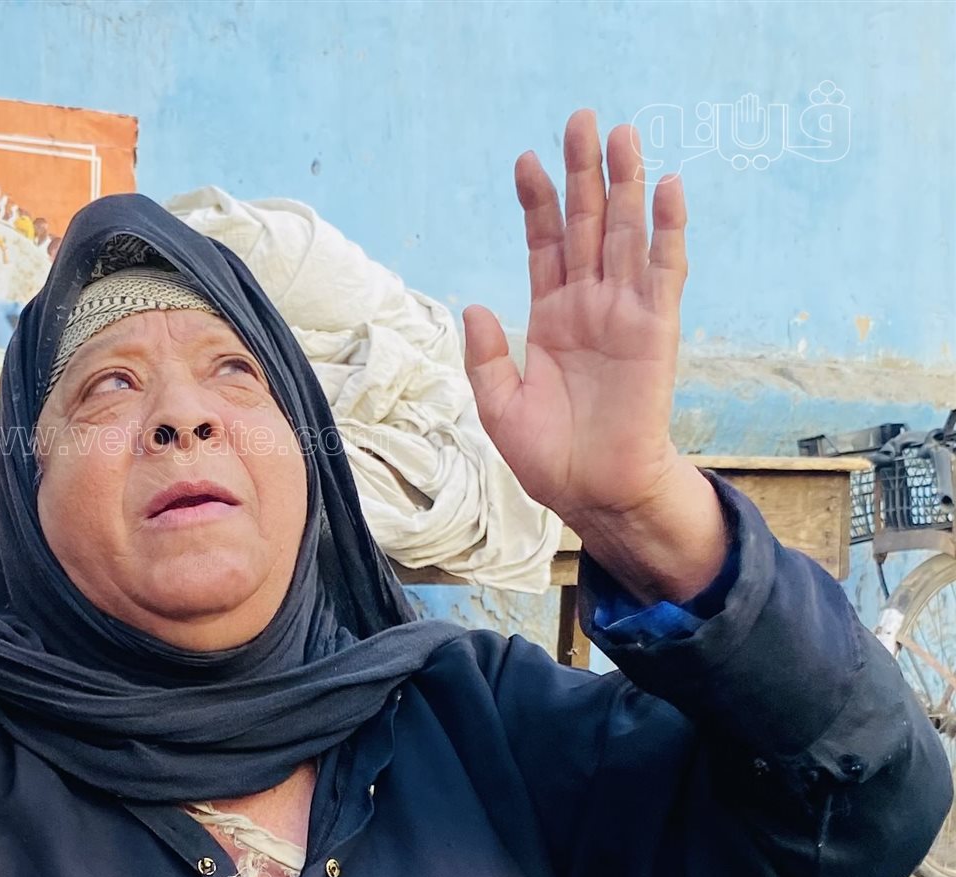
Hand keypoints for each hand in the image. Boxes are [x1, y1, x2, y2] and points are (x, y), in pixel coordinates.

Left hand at [463, 110, 725, 599]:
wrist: (593, 493)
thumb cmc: (548, 455)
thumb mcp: (497, 404)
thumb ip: (484, 355)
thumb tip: (473, 306)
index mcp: (551, 316)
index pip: (545, 243)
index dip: (537, 202)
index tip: (525, 160)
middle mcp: (589, 305)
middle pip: (587, 224)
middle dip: (583, 172)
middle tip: (580, 119)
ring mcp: (624, 314)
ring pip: (625, 235)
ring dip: (626, 185)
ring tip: (623, 133)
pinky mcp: (655, 332)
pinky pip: (665, 272)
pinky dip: (668, 231)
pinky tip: (667, 190)